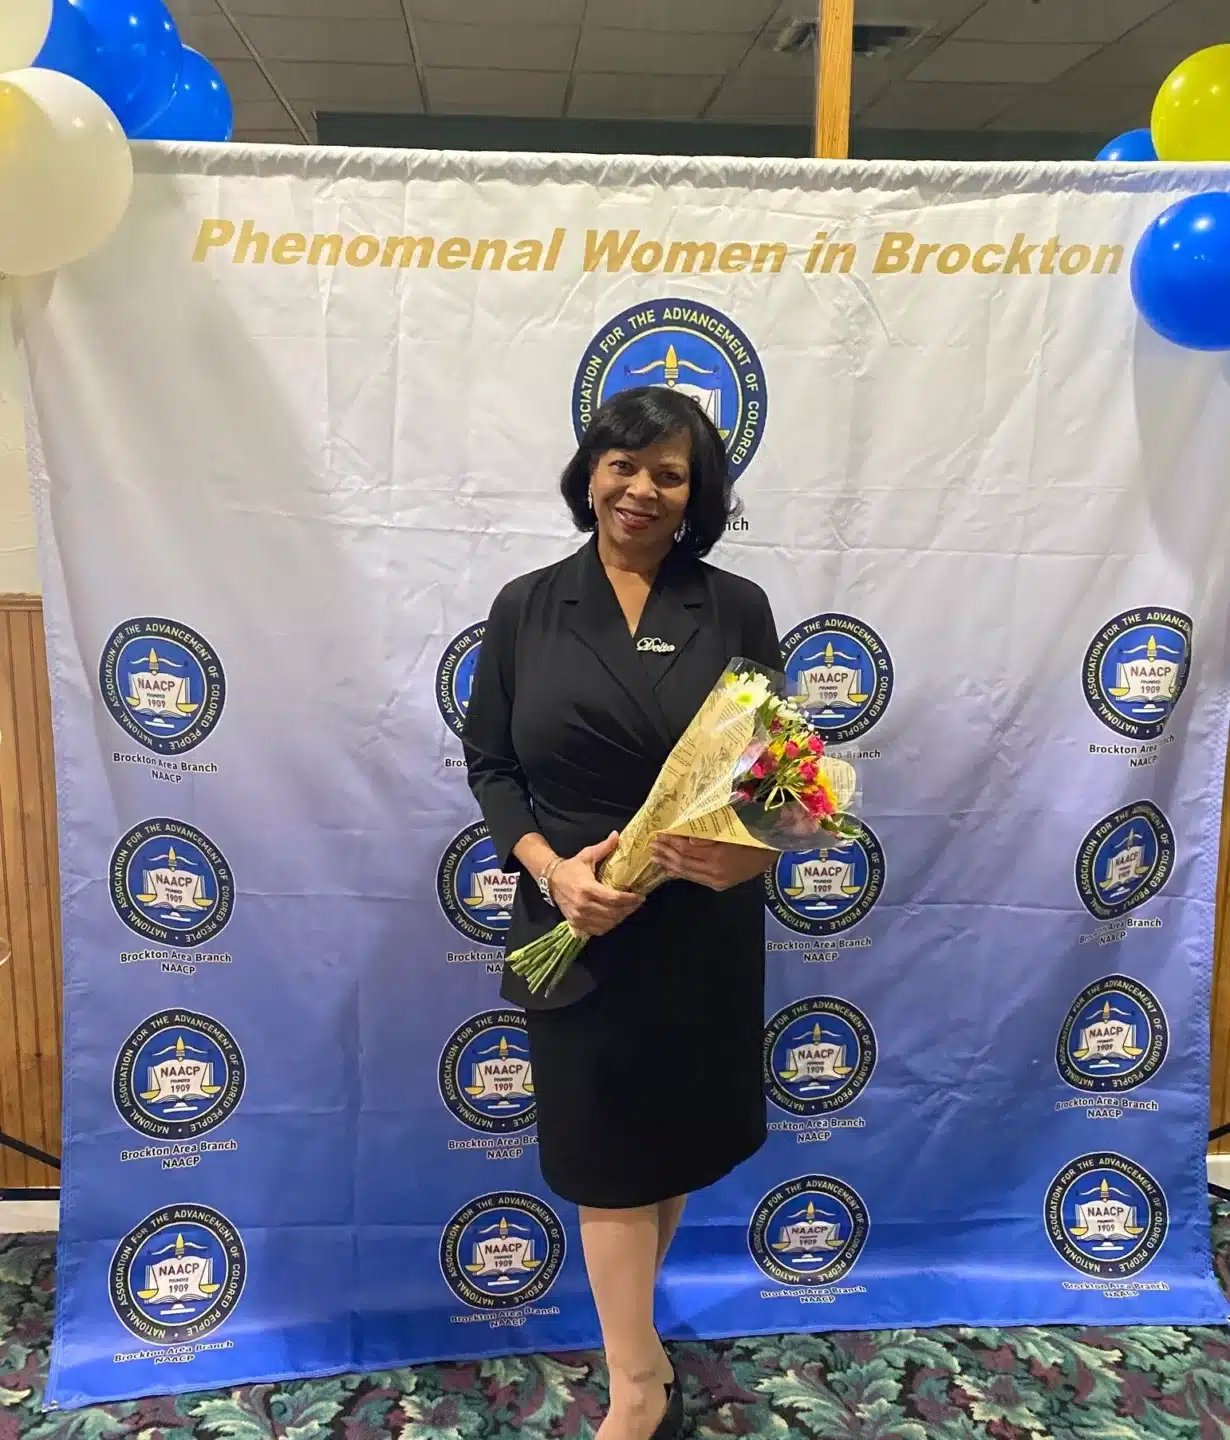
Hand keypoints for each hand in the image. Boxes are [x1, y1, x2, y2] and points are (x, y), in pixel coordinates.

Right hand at [549, 832, 642, 936]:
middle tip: (637, 903)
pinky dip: (608, 926)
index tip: (640, 896)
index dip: (629, 899)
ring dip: (620, 918)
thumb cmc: (571, 867)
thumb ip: (604, 847)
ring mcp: (579, 916)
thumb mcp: (587, 855)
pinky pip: (597, 930)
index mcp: (587, 888)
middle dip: (628, 909)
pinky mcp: (576, 923)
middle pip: (612, 912)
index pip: (613, 898)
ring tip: (628, 909)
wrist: (551, 880)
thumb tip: (617, 835)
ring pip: (606, 923)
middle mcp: (583, 905)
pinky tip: (614, 917)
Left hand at [650, 836, 774, 891]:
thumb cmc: (753, 830)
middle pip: (684, 863)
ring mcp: (719, 880)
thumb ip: (709, 834)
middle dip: (666, 854)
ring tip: (656, 857)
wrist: (774, 847)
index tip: (659, 834)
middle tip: (652, 845)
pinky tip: (671, 870)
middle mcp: (717, 872)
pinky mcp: (721, 884)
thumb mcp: (731, 826)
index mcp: (719, 856)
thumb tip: (687, 838)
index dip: (671, 842)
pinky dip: (682, 874)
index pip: (687, 849)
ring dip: (670, 865)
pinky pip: (696, 879)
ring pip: (688, 873)